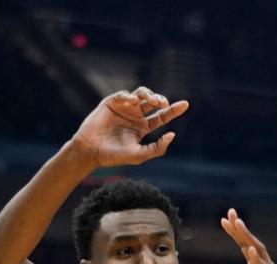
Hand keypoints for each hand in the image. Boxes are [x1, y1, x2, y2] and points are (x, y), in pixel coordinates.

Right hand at [72, 86, 188, 166]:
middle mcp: (135, 116)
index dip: (173, 110)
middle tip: (163, 104)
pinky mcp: (111, 103)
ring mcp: (124, 109)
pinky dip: (129, 96)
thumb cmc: (114, 156)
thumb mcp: (140, 155)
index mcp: (143, 127)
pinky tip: (133, 103)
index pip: (161, 117)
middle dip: (160, 100)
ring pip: (141, 94)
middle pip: (153, 102)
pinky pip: (123, 95)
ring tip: (152, 101)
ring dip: (148, 94)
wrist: (91, 151)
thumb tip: (172, 134)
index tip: (185, 104)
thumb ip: (157, 148)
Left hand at [221, 209, 276, 263]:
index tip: (223, 220)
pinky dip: (257, 259)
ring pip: (258, 251)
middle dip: (240, 228)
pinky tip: (248, 249)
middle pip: (251, 243)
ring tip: (238, 224)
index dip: (234, 233)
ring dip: (247, 237)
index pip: (244, 246)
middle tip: (230, 213)